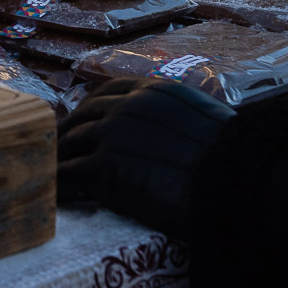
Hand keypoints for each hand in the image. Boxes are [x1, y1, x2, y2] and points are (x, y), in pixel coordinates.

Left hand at [56, 77, 234, 238]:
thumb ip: (179, 119)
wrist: (239, 182)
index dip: (89, 110)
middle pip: (82, 118)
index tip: (80, 122)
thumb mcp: (206, 120)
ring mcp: (112, 135)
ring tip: (48, 175)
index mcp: (154, 90)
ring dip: (58, 161)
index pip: (108, 92)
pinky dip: (58, 186)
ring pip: (70, 145)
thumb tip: (178, 136)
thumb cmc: (238, 160)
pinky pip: (68, 176)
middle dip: (68, 135)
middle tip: (57, 152)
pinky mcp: (104, 168)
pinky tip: (53, 197)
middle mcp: (127, 107)